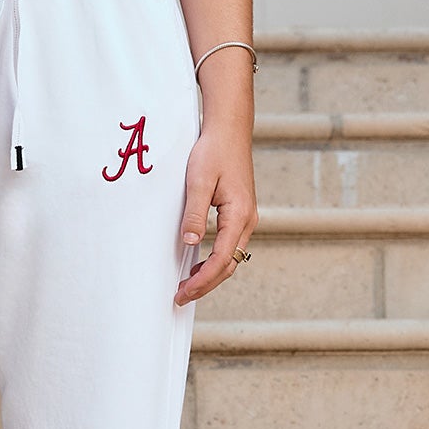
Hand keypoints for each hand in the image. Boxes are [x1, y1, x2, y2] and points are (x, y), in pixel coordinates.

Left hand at [175, 127, 257, 305]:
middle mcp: (247, 221)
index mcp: (239, 216)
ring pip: (231, 258)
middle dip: (205, 284)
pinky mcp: (239, 214)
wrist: (229, 131)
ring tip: (187, 287)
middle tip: (180, 297)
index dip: (202, 281)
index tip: (183, 293)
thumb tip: (190, 243)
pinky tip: (197, 265)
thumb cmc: (213, 152)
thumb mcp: (199, 181)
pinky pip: (229, 246)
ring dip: (210, 275)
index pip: (221, 259)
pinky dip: (214, 261)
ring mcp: (245, 219)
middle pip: (229, 265)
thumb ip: (195, 213)